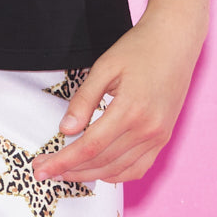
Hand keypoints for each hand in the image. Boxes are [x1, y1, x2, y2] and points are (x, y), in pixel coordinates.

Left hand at [31, 11, 203, 183]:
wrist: (176, 41)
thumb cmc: (139, 49)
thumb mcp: (105, 67)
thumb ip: (83, 100)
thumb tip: (65, 130)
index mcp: (130, 110)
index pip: (89, 147)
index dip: (62, 161)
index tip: (40, 169)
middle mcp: (147, 129)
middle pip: (101, 162)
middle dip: (69, 170)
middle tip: (44, 171)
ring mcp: (158, 136)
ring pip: (118, 169)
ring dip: (89, 175)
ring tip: (65, 172)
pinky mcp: (163, 138)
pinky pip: (137, 168)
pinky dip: (115, 174)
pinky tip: (97, 170)